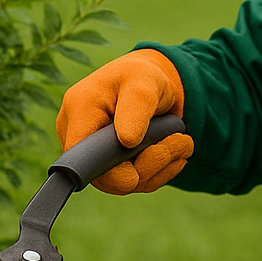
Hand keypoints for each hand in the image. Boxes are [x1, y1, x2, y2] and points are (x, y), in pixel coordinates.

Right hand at [55, 49, 192, 193]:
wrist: (152, 82)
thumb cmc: (143, 76)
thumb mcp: (144, 82)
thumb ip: (135, 109)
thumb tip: (126, 141)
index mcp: (79, 110)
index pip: (80, 157)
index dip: (111, 173)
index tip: (140, 171)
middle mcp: (79, 134)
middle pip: (105, 177)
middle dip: (148, 166)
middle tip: (179, 143)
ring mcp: (93, 152)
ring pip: (125, 183)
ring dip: (160, 167)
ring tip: (182, 141)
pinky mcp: (111, 164)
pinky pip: (136, 181)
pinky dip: (160, 171)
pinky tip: (174, 151)